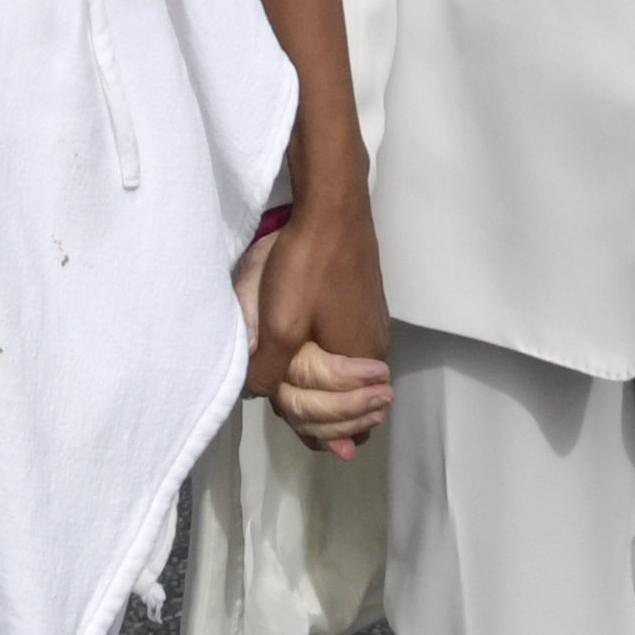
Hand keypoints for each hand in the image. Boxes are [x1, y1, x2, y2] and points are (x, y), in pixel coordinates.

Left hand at [236, 185, 391, 458]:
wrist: (332, 207)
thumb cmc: (306, 269)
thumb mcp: (279, 329)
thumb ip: (269, 374)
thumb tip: (258, 396)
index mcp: (360, 363)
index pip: (344, 424)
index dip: (311, 428)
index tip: (284, 412)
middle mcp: (375, 352)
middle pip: (351, 410)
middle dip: (318, 417)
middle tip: (284, 405)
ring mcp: (372, 329)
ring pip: (347, 384)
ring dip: (322, 396)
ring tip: (293, 398)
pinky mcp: (363, 309)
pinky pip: (346, 358)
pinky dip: (328, 373)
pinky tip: (306, 367)